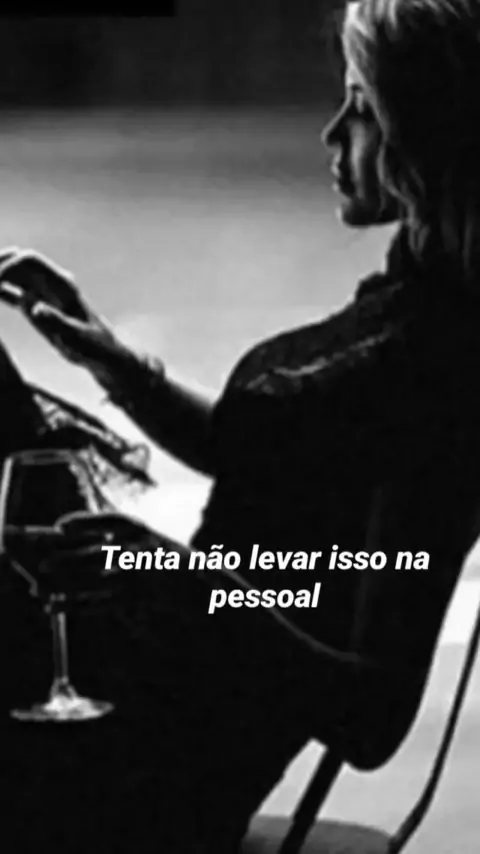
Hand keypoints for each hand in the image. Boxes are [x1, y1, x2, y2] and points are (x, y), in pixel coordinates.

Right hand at [0, 249, 132, 380]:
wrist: (103, 356)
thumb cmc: (95, 348)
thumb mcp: (77, 339)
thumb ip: (58, 323)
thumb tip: (35, 308)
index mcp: (62, 284)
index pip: (29, 261)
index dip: (8, 267)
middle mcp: (50, 284)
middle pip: (17, 261)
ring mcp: (42, 294)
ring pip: (13, 275)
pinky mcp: (37, 307)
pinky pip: (12, 293)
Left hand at [37, 512, 167, 597]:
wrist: (201, 586)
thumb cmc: (165, 560)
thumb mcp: (149, 540)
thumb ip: (116, 538)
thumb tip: (70, 539)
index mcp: (143, 532)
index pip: (109, 521)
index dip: (82, 522)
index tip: (59, 525)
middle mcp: (140, 552)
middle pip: (95, 553)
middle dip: (66, 558)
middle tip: (42, 563)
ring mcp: (138, 577)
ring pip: (94, 580)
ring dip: (64, 584)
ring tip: (38, 589)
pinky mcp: (135, 599)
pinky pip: (99, 603)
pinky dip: (74, 605)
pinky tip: (55, 607)